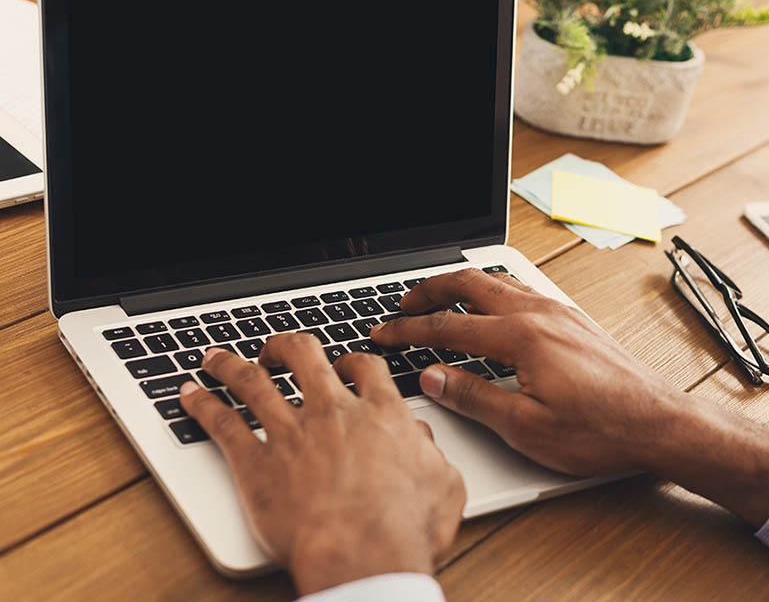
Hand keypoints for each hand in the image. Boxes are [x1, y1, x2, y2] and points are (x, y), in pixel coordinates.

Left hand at [178, 336, 464, 595]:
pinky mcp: (257, 464)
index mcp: (380, 413)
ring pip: (254, 382)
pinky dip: (203, 405)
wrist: (364, 557)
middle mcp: (333, 413)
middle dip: (287, 346)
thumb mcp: (444, 485)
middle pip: (304, 356)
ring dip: (232, 365)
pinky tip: (190, 395)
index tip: (344, 366)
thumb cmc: (406, 530)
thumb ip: (431, 454)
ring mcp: (291, 434)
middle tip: (277, 350)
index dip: (351, 361)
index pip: (364, 367)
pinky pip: (223, 425)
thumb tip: (419, 439)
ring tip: (216, 358)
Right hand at [371, 269, 768, 527]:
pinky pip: (521, 290)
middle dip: (429, 290)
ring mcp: (558, 312)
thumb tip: (432, 378)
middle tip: (403, 304)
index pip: (448, 326)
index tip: (384, 333)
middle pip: (469, 284)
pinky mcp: (572, 319)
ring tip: (439, 299)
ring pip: (497, 281)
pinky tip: (490, 306)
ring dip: (461, 286)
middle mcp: (539, 313)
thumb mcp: (525, 426)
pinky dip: (492, 291)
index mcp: (520, 336)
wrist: (657, 423)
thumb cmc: (599, 430)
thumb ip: (472, 396)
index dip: (408, 330)